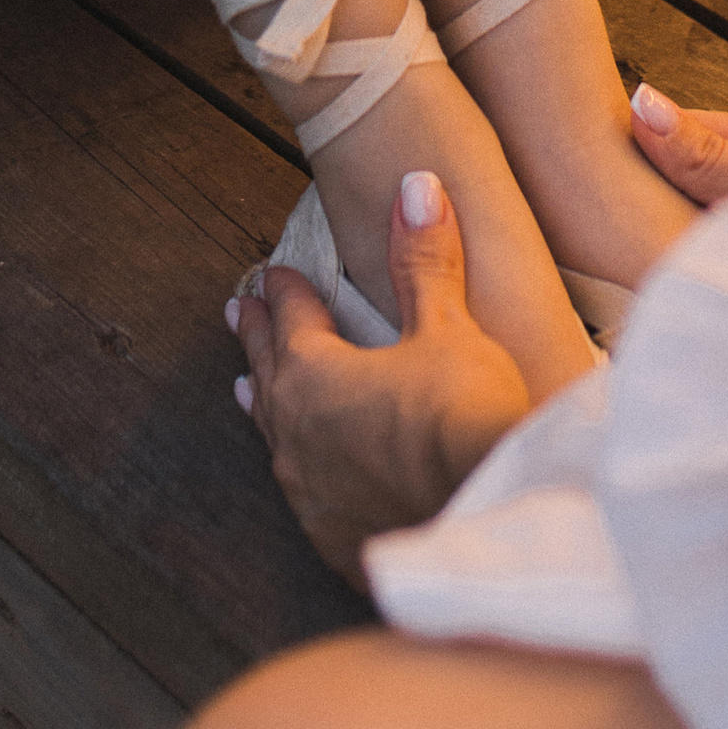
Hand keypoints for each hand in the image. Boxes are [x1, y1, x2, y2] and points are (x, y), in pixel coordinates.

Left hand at [229, 171, 533, 581]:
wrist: (488, 516)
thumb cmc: (463, 417)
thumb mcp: (448, 329)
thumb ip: (424, 262)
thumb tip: (415, 187)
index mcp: (314, 374)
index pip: (292, 318)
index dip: (286, 290)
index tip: (276, 273)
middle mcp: (299, 436)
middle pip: (270, 371)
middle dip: (257, 337)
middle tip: (239, 312)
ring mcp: (313, 494)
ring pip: (276, 438)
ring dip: (267, 404)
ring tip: (249, 390)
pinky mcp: (337, 542)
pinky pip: (307, 499)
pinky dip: (304, 475)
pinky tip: (308, 482)